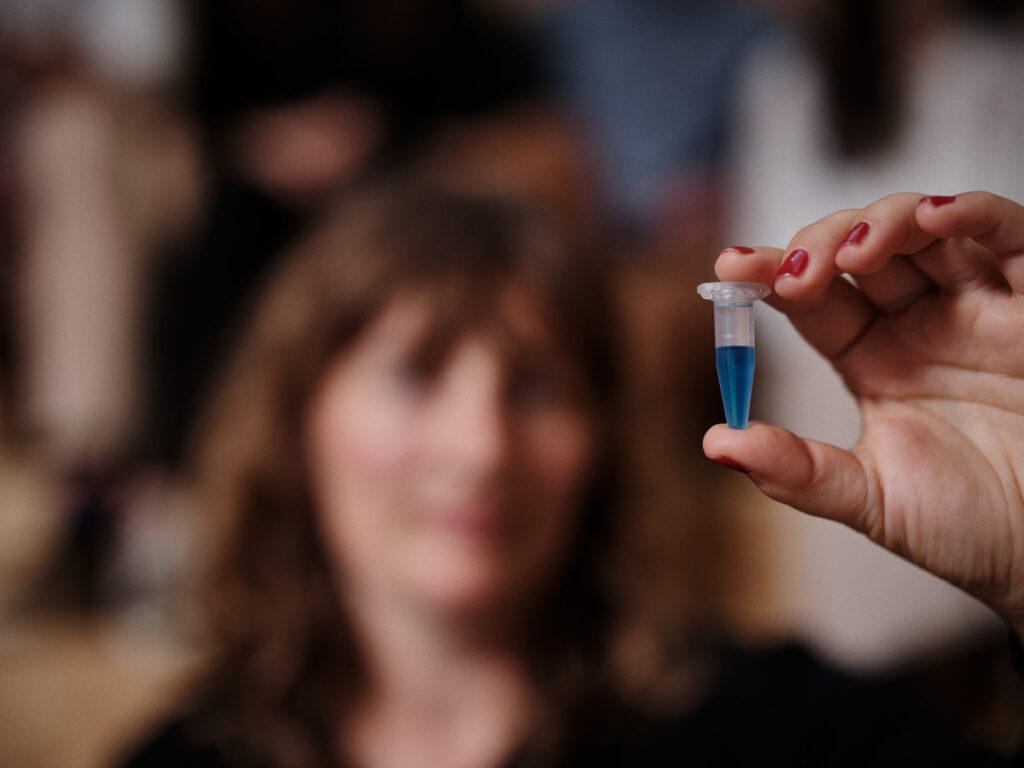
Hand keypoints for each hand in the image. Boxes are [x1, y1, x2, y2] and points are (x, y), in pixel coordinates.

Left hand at [704, 192, 1023, 632]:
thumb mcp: (872, 500)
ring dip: (882, 223)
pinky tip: (933, 216)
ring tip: (854, 254)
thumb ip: (797, 472)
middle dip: (820, 246)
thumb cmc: (969, 525)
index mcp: (873, 359)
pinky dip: (973, 214)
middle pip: (858, 251)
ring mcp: (977, 307)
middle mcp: (919, 323)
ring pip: (924, 231)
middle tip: (798, 275)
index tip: (728, 269)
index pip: (812, 298)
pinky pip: (1010, 238)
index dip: (771, 275)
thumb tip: (715, 442)